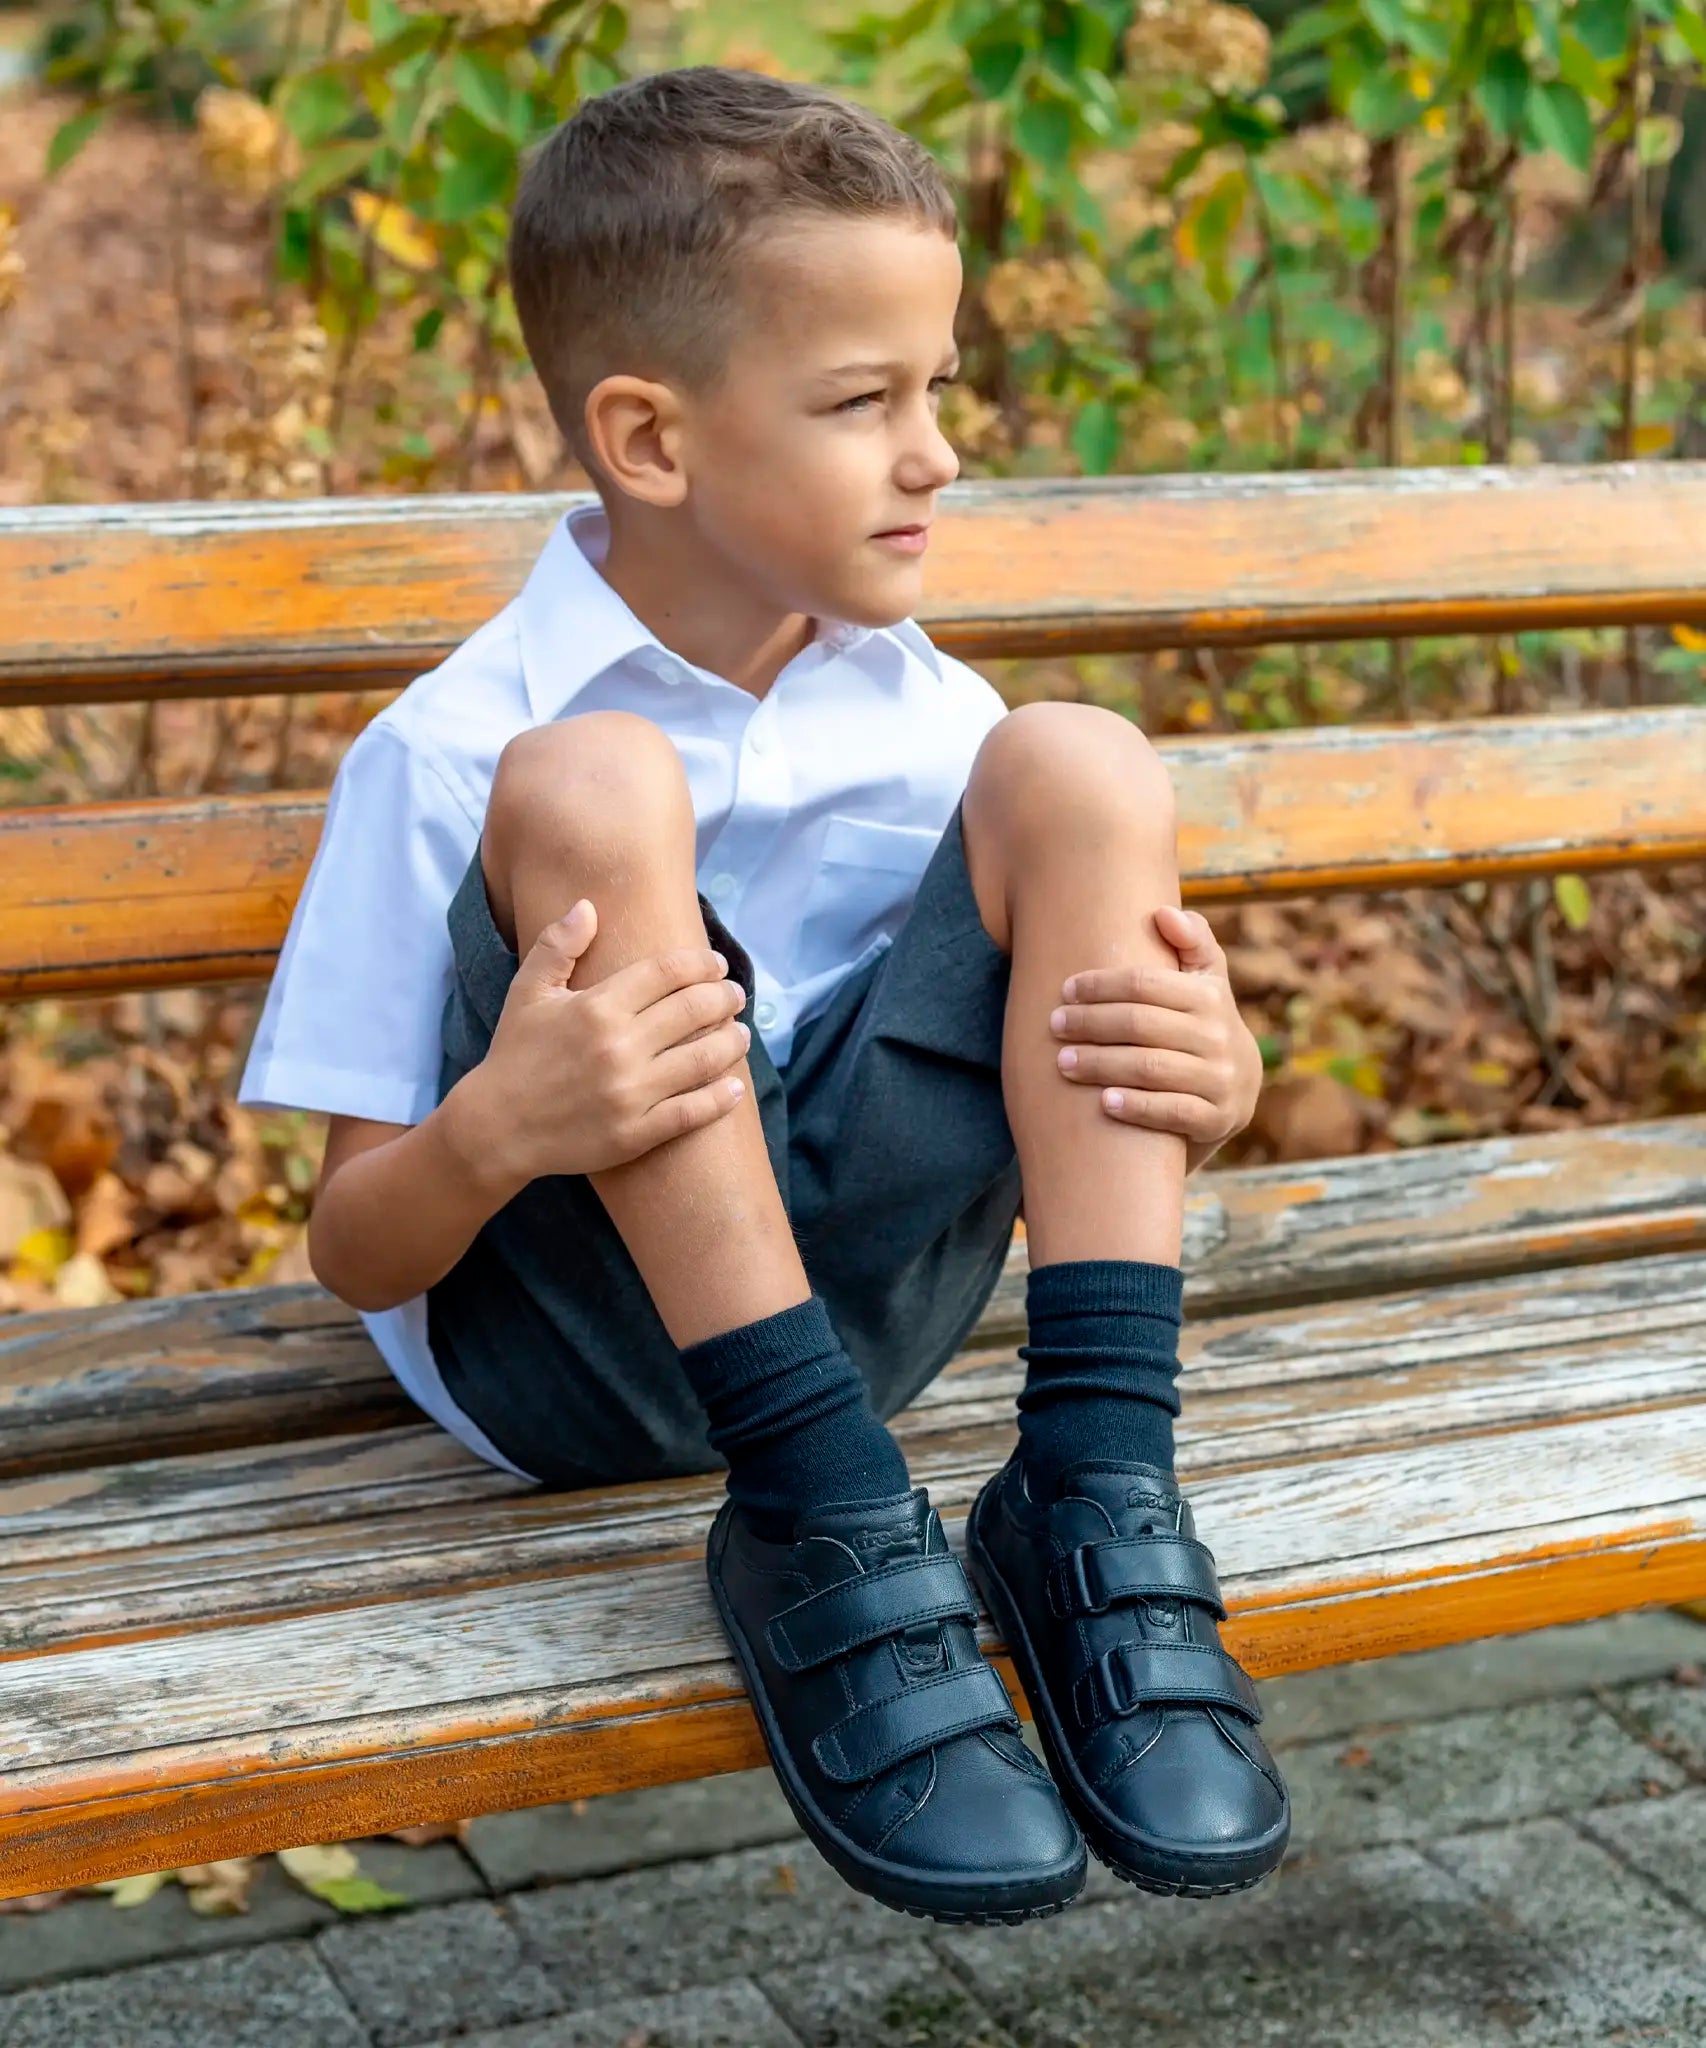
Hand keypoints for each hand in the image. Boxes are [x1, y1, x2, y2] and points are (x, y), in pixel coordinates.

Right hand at [451, 899, 752, 1189]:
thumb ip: (558, 946)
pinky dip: (720, 1098)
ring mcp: (631, 1092)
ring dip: (732, 1042)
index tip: (716, 965)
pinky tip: (735, 1087)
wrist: (497, 1128)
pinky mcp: (636, 1133)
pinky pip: (692, 1112)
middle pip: (694, 1010)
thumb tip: (588, 906)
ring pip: (703, 1059)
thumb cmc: (515, 1054)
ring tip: (742, 1034)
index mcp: (597, 1007)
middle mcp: (619, 1046)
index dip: (700, 964)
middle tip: (736, 995)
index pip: (667, 972)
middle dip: (725, 997)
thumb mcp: (527, 992)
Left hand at [1050, 905, 1261, 1172]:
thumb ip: (1191, 942)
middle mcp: (1218, 1036)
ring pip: (1151, 1068)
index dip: (1101, 985)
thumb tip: (1163, 912)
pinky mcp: (1215, 1118)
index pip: (1146, 983)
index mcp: (1210, 995)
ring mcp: (1219, 1079)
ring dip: (1101, 1064)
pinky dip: (1137, 1107)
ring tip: (1063, 1062)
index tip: (1066, 990)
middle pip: (1141, 1024)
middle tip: (1053, 1025)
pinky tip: (1103, 1103)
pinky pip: (1172, 1112)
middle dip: (1091, 1023)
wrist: (1237, 1091)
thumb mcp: (1206, 980)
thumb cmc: (1203, 1023)